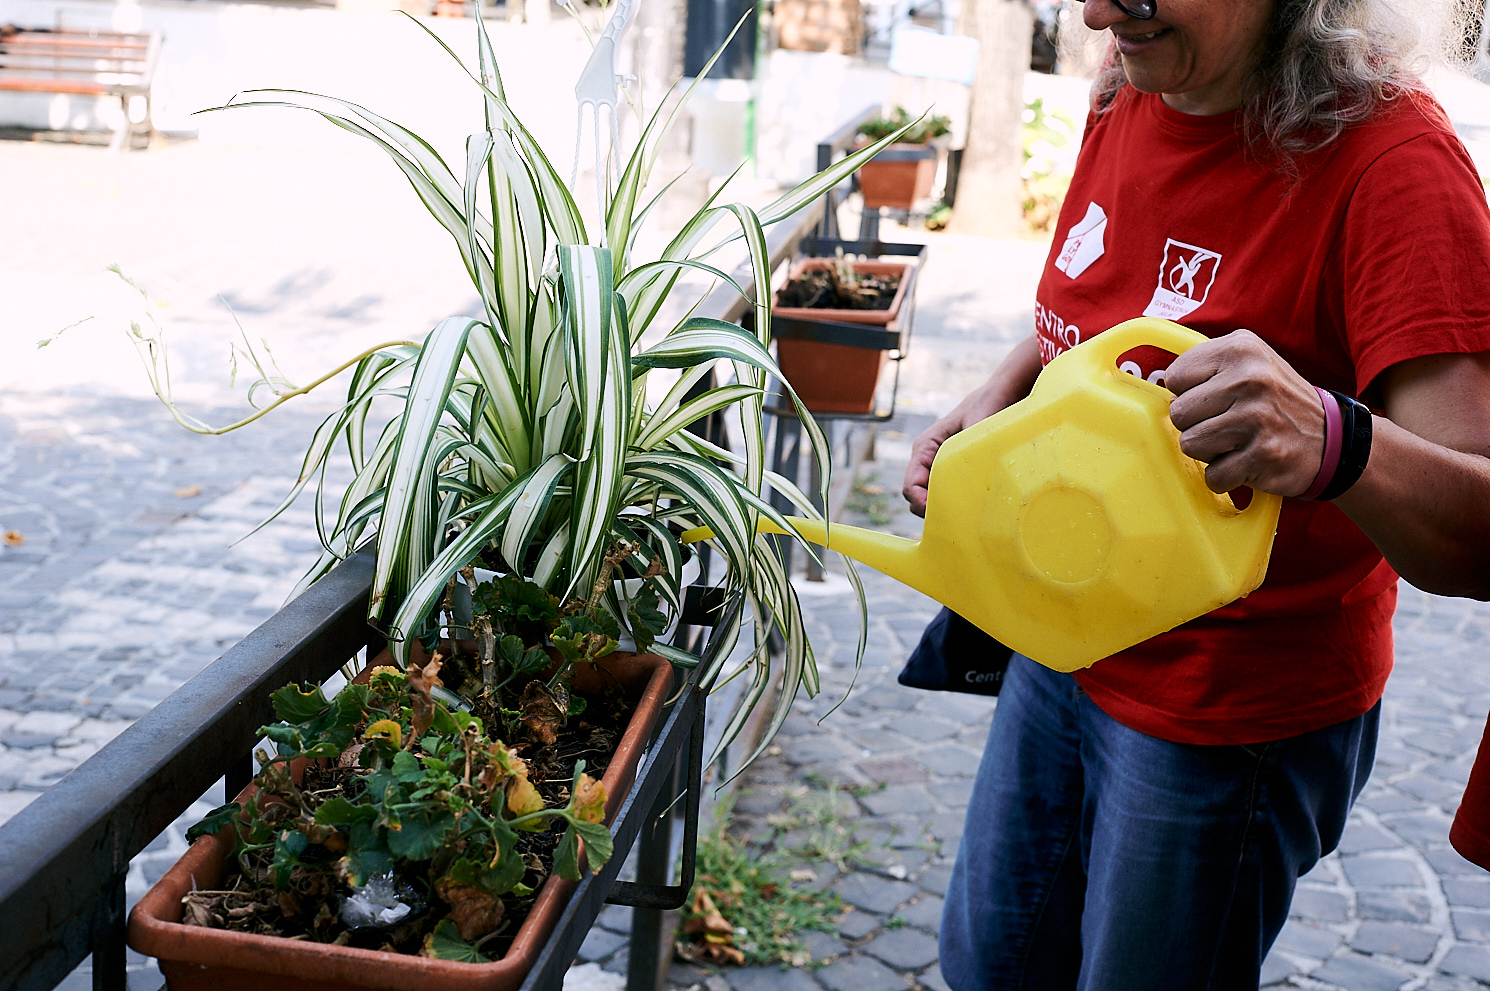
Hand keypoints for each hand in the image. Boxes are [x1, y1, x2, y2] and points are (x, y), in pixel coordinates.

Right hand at [902, 381, 1013, 516]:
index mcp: (925, 447)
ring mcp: (937, 466)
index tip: (939, 513)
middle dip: (930, 510)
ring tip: (965, 514)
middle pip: (916, 496)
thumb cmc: (985, 406)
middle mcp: (926, 458)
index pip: (911, 484)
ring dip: (942, 507)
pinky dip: (953, 502)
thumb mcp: (978, 424)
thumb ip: (968, 448)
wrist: (996, 396)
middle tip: (957, 519)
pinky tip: (971, 505)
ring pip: (929, 497)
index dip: (920, 503)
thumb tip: (967, 475)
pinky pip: (944, 492)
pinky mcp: (950, 471)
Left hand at [1165, 329, 1325, 496]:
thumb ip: (1206, 366)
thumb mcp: (1249, 362)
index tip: (1215, 398)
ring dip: (1209, 452)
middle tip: (1227, 424)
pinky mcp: (1263, 454)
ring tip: (1238, 442)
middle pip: (1178, 413)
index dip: (1189, 393)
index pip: (1175, 377)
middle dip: (1197, 425)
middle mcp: (1250, 378)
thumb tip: (1159, 382)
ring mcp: (1257, 417)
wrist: (1333, 438)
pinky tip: (1248, 462)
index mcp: (1240, 348)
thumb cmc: (1276, 401)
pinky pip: (1213, 475)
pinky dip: (1227, 476)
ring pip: (1190, 445)